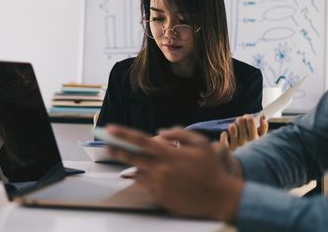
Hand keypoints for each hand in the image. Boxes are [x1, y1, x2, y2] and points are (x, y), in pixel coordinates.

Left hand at [106, 125, 243, 221]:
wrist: (220, 197)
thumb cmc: (211, 169)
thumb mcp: (201, 143)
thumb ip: (179, 133)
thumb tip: (161, 131)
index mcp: (171, 154)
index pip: (141, 141)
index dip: (124, 134)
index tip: (110, 129)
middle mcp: (162, 169)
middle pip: (132, 157)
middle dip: (117, 150)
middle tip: (107, 145)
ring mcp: (160, 185)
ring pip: (138, 172)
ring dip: (135, 165)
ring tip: (139, 161)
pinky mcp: (160, 198)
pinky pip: (145, 185)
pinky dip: (145, 177)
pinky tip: (151, 174)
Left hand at [220, 114, 267, 150]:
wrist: (241, 167)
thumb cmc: (250, 150)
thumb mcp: (260, 141)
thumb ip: (263, 129)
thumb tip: (262, 117)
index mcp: (255, 139)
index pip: (251, 122)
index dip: (248, 118)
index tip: (247, 118)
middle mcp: (246, 142)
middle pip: (241, 122)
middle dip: (240, 120)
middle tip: (240, 121)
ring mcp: (236, 146)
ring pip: (232, 128)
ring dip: (233, 126)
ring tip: (234, 128)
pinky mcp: (227, 149)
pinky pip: (224, 136)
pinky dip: (225, 135)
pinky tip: (226, 135)